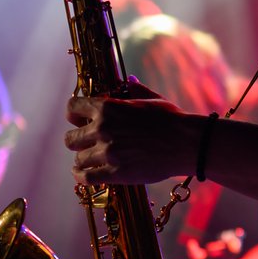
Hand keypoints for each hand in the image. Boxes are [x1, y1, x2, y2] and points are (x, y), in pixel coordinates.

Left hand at [64, 86, 192, 186]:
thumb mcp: (152, 99)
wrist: (187, 143)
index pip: (72, 108)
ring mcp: (108, 152)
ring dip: (83, 160)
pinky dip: (81, 177)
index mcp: (108, 107)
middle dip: (78, 140)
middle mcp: (103, 129)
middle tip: (87, 144)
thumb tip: (128, 81)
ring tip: (88, 162)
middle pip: (70, 138)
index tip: (79, 120)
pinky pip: (85, 178)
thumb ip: (135, 90)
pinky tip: (83, 175)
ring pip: (78, 160)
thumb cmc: (172, 119)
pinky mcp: (115, 173)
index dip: (74, 114)